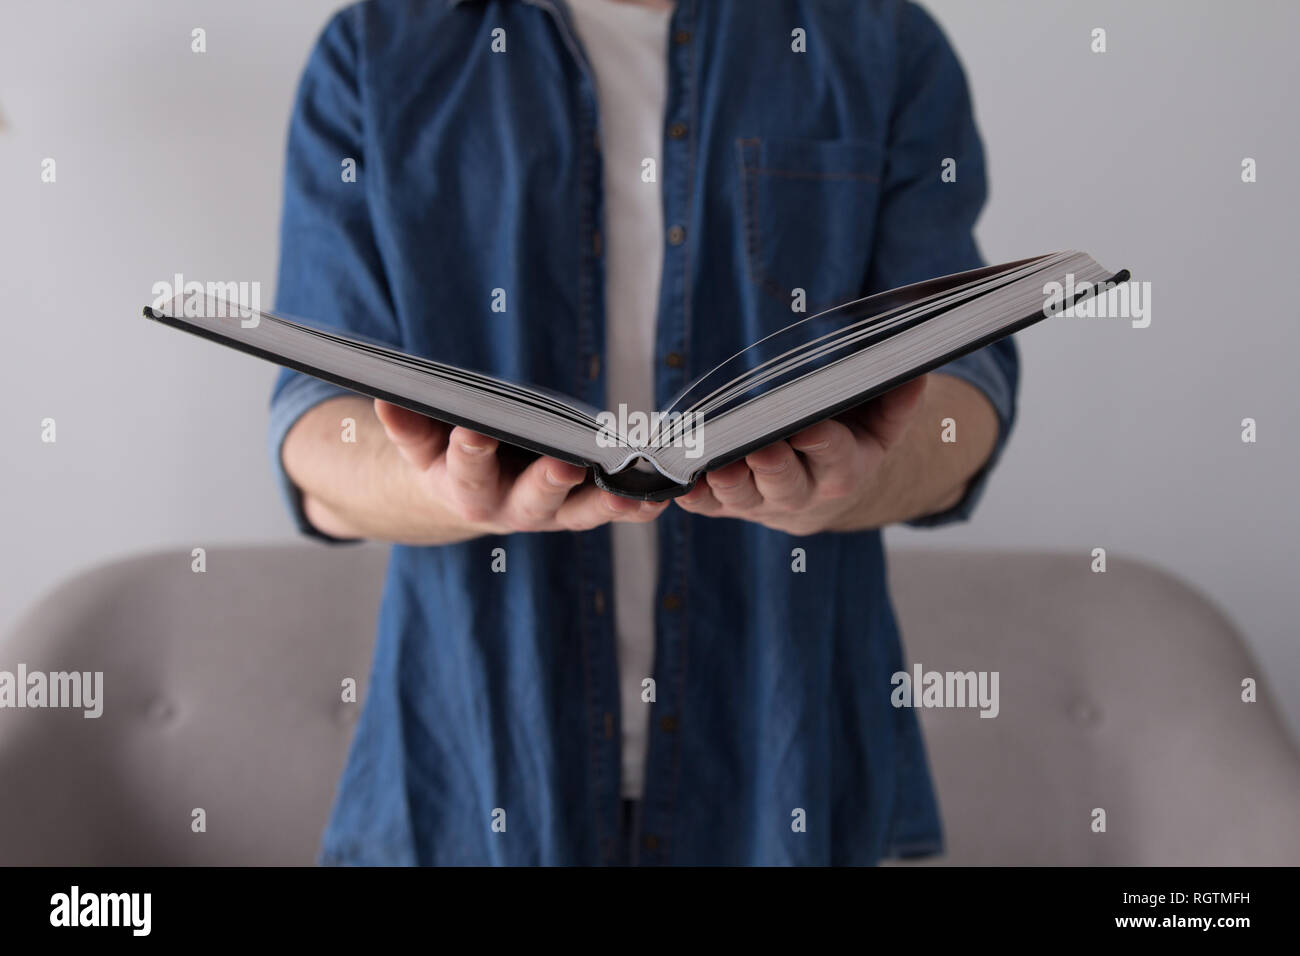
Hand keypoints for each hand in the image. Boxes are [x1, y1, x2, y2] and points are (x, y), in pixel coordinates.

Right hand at [374, 400, 667, 534]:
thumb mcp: (422, 443)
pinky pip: (610, 511)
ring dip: (608, 502)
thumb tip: (385, 399)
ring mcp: (549, 514)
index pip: (466, 470)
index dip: (469, 451)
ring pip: (580, 513)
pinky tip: (659, 495)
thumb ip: (409, 425)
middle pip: (531, 499)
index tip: (474, 432)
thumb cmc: (447, 455)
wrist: (469, 495)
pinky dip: (635, 506)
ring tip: (633, 490)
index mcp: (465, 489)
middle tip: (566, 463)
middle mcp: (510, 510)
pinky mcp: (579, 511)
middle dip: (548, 482)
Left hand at [673, 376, 928, 534]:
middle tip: (758, 449)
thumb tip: (917, 369)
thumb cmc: (850, 442)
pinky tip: (680, 483)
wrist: (822, 492)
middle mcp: (801, 492)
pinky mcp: (728, 505)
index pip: (835, 456)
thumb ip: (897, 400)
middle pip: (786, 484)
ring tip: (716, 462)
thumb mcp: (881, 424)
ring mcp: (761, 503)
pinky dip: (693, 495)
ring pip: (743, 497)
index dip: (822, 443)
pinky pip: (708, 505)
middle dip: (772, 466)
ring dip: (727, 481)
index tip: (809, 428)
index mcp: (843, 470)